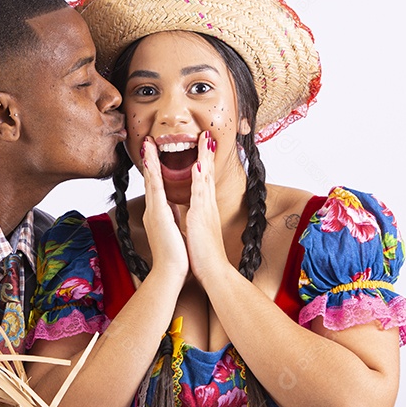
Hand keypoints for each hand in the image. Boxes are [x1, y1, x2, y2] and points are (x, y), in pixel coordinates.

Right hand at [140, 137, 188, 279]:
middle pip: (151, 180)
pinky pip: (155, 188)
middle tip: (148, 142)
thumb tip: (174, 208)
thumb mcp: (174, 230)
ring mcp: (153, 212)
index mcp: (159, 214)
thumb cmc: (175, 256)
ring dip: (149, 160)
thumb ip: (172, 217)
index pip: (157, 187)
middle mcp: (153, 210)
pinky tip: (151, 160)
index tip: (155, 155)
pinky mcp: (157, 214)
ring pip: (151, 180)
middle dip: (149, 160)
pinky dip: (153, 173)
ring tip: (148, 144)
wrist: (170, 272)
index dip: (156, 170)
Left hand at [184, 130, 229, 281]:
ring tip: (205, 140)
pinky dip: (200, 179)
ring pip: (206, 178)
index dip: (205, 163)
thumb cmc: (204, 254)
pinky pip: (200, 194)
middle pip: (209, 173)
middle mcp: (207, 205)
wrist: (213, 271)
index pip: (205, 181)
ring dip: (205, 158)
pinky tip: (199, 166)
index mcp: (205, 208)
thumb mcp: (198, 230)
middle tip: (208, 135)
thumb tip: (193, 213)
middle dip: (208, 153)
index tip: (204, 148)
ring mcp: (206, 209)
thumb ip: (196, 218)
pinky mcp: (201, 217)